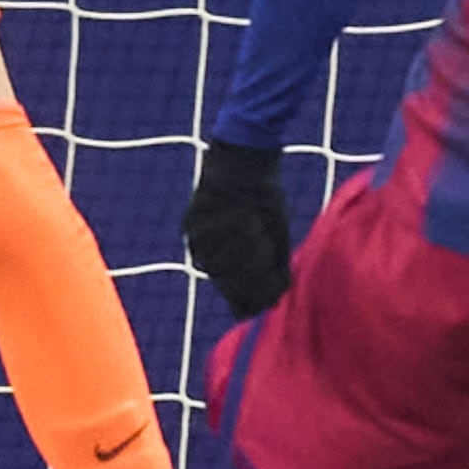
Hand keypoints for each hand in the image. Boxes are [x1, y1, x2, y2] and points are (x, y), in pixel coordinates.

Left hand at [183, 141, 294, 317]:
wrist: (248, 163)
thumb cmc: (265, 202)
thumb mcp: (276, 241)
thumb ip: (275, 272)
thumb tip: (271, 305)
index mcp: (233, 270)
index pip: (241, 305)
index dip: (261, 292)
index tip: (276, 267)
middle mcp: (213, 262)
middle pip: (230, 289)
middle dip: (254, 268)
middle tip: (267, 242)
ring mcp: (199, 246)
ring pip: (220, 270)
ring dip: (244, 247)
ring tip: (254, 222)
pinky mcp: (191, 227)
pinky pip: (211, 244)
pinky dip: (232, 230)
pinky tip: (242, 211)